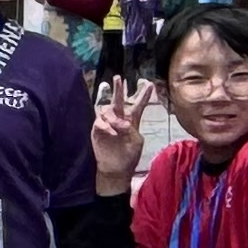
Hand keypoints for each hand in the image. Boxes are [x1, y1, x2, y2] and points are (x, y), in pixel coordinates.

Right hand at [90, 77, 151, 193]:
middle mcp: (119, 119)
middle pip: (118, 101)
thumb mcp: (136, 142)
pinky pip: (99, 122)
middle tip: (119, 78)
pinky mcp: (97, 130)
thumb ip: (131, 130)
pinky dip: (106, 125)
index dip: (144, 95)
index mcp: (132, 121)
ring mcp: (107, 124)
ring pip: (107, 110)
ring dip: (114, 116)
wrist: (115, 168)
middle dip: (118, 89)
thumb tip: (123, 123)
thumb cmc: (129, 156)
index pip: (138, 105)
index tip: (150, 84)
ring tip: (120, 126)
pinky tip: (111, 131)